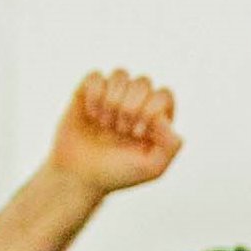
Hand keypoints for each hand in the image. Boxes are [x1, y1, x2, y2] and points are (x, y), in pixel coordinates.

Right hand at [47, 70, 179, 195]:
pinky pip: (95, 75)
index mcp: (155, 117)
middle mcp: (135, 102)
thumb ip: (170, 146)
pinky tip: (91, 115)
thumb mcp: (152, 168)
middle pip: (143, 82)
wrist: (80, 176)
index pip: (163, 95)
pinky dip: (94, 95)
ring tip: (104, 125)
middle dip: (130, 108)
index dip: (150, 110)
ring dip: (112, 101)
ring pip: (120, 74)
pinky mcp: (88, 92)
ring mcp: (111, 95)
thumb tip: (164, 118)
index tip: (137, 134)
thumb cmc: (117, 173)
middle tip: (120, 131)